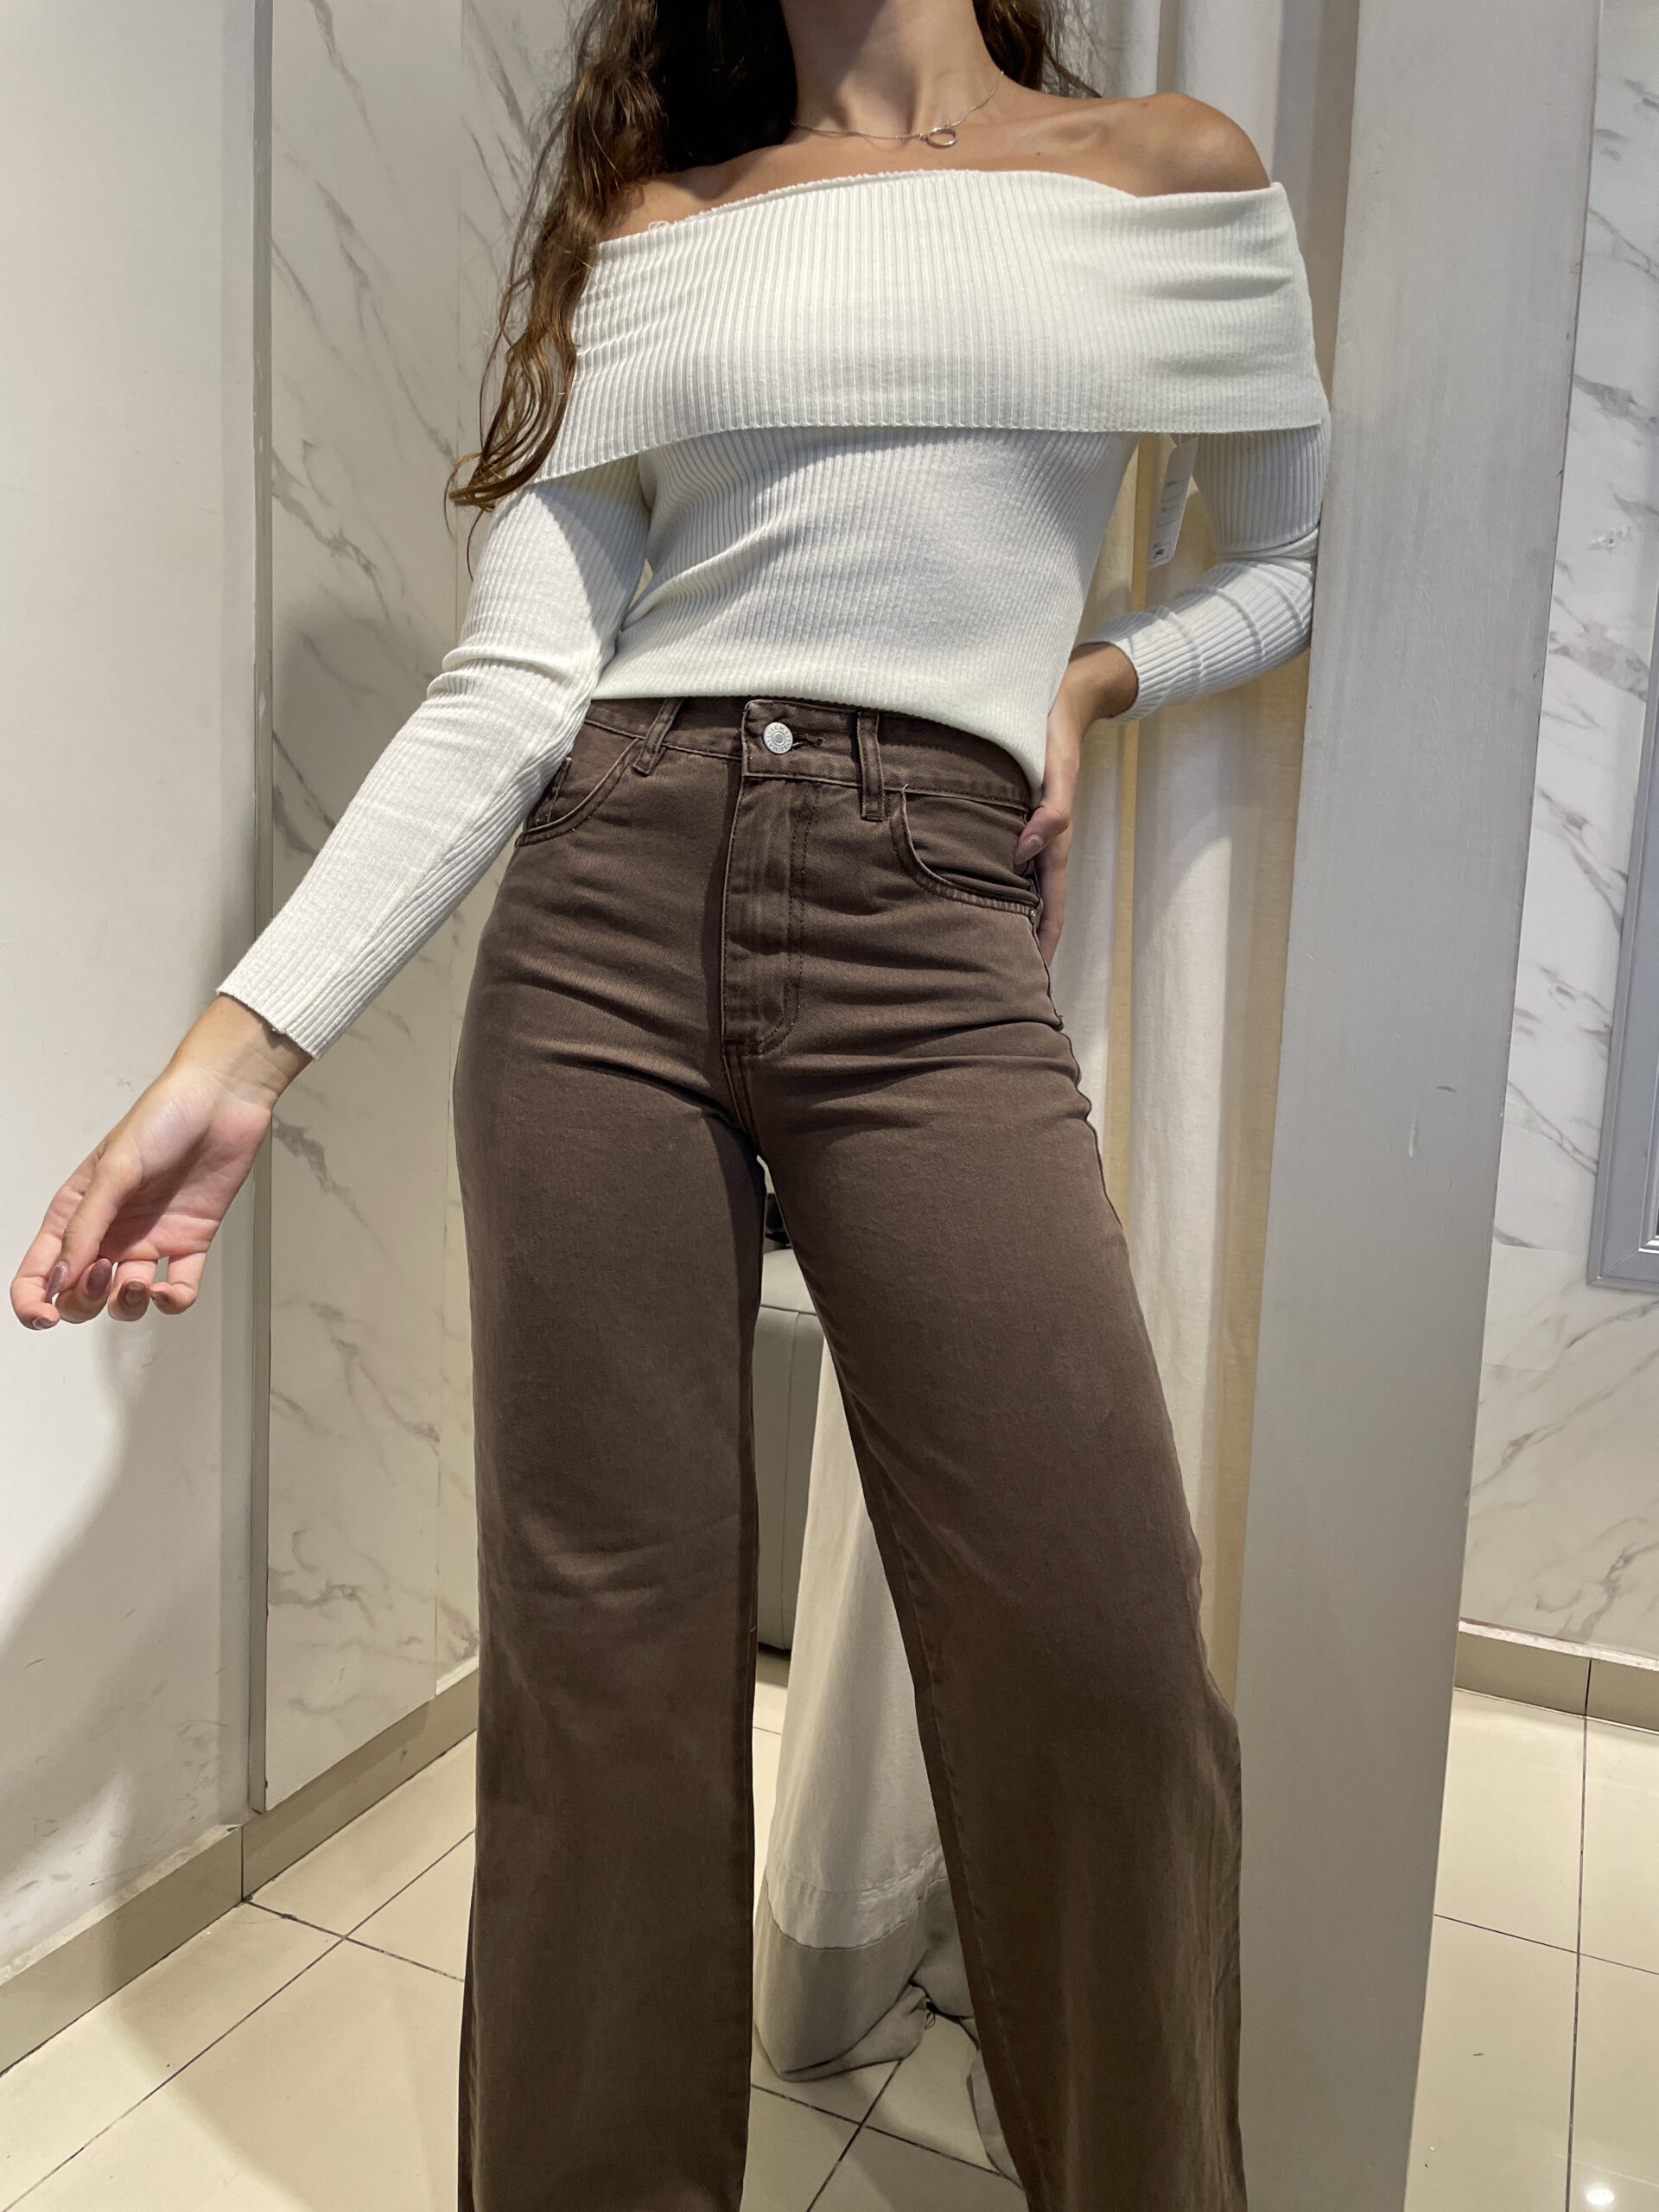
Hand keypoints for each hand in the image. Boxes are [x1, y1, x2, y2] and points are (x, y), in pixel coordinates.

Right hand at [11, 996, 309, 1330]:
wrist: (222, 1101)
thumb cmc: (162, 1119)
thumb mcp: (114, 1169)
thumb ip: (87, 1225)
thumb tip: (60, 1278)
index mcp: (77, 1211)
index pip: (41, 1269)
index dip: (33, 1301)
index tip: (44, 1318)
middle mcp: (110, 1232)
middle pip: (80, 1294)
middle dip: (84, 1300)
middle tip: (103, 1275)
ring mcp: (150, 1240)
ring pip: (126, 1299)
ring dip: (126, 1305)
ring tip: (139, 1286)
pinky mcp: (190, 1242)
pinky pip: (179, 1289)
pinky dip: (172, 1301)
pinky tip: (167, 1292)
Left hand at [1018, 643, 1138, 962]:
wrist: (1057, 697)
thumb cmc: (1054, 733)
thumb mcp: (1057, 769)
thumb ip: (1047, 811)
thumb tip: (1024, 853)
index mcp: (1053, 840)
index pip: (1051, 906)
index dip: (1044, 942)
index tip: (1035, 980)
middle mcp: (1039, 843)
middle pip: (1033, 906)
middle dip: (1023, 942)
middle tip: (1001, 982)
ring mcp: (1025, 833)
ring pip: (1017, 888)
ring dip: (1008, 919)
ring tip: (986, 954)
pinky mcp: (1011, 818)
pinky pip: (1005, 863)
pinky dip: (996, 887)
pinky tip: (973, 899)